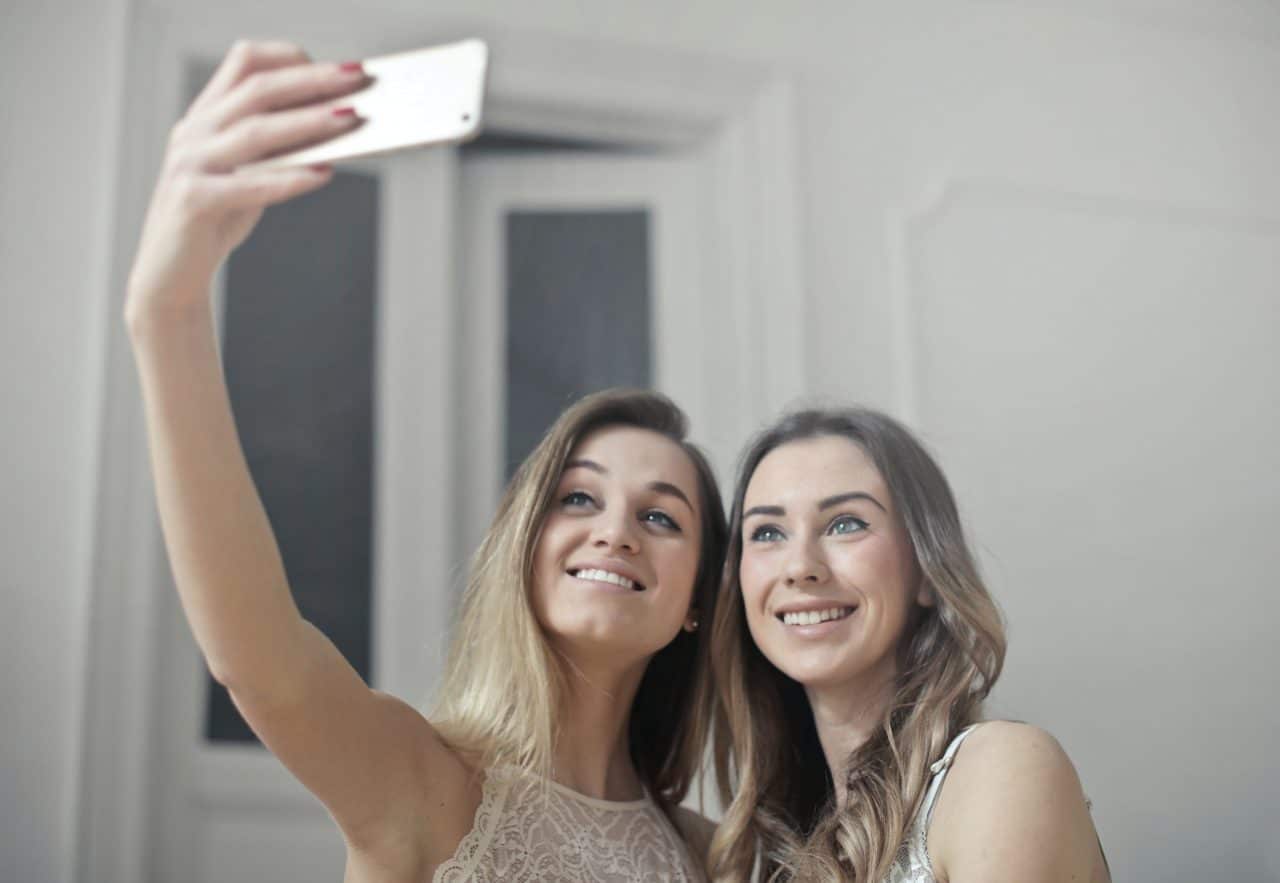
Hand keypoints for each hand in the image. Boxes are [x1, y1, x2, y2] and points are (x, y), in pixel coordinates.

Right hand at [125, 40, 368, 324]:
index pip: (244, 63)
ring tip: (349, 119)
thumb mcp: (249, 174)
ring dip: (308, 122)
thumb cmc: (215, 220)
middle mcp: (194, 132)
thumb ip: (280, 149)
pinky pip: (248, 186)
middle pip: (257, 89)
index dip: (289, 58)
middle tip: (356, 78)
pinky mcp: (192, 201)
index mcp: (205, 116)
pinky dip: (289, 179)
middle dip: (311, 81)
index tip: (335, 68)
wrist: (170, 275)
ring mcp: (189, 165)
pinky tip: (324, 174)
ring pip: (254, 132)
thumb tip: (336, 127)